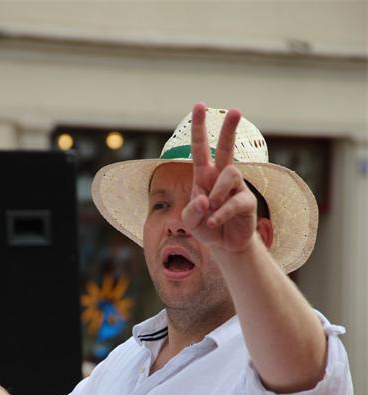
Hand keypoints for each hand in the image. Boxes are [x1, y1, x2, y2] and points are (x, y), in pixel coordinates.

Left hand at [182, 103, 257, 253]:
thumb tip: (205, 198)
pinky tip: (213, 222)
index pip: (200, 148)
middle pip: (227, 148)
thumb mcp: (190, 221)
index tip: (200, 105)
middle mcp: (221, 177)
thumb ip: (191, 211)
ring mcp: (236, 188)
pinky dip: (221, 214)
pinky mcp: (247, 202)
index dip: (199, 127)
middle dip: (229, 129)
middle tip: (235, 110)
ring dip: (217, 192)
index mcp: (204, 176)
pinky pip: (235, 201)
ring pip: (230, 173)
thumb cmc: (205, 228)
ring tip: (211, 209)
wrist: (224, 246)